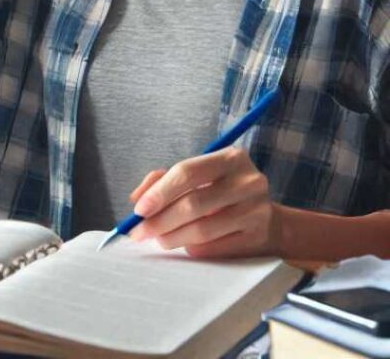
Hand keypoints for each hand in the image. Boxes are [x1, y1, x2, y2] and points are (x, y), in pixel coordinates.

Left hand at [126, 147, 282, 257]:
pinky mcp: (258, 238)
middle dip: (160, 220)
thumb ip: (164, 179)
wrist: (268, 220)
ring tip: (158, 239)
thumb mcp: (199, 175)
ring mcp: (257, 211)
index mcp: (231, 158)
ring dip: (172, 237)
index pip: (187, 172)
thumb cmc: (222, 192)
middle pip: (193, 203)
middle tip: (139, 231)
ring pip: (202, 229)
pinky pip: (215, 247)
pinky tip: (183, 246)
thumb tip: (137, 199)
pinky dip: (192, 248)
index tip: (139, 209)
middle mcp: (248, 182)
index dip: (160, 192)